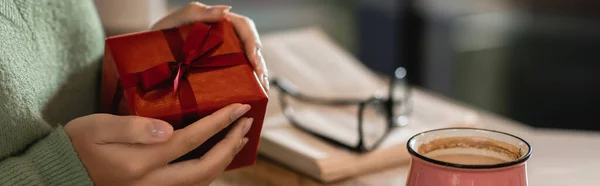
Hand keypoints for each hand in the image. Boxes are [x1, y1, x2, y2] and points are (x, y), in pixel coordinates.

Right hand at [65, 103, 252, 185]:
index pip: (191, 141)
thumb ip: (132, 127)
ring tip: (239, 138)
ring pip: (201, 181)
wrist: (62, 175)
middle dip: (231, 146)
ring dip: (224, 159)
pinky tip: (217, 155)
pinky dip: (210, 169)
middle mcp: (151, 183)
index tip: (239, 108)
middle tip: (247, 124)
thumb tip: (167, 128)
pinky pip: (191, 185)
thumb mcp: (97, 127)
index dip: (219, 124)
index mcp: (139, 163)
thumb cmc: (78, 144)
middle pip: (205, 168)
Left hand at [151, 2, 268, 91]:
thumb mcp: (171, 24)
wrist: (139, 63)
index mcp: (216, 24)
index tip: (254, 61)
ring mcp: (220, 56)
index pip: (243, 28)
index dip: (253, 43)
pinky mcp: (217, 73)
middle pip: (250, 47)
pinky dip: (246, 85)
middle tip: (260, 80)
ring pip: (247, 62)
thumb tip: (226, 9)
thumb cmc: (154, 40)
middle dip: (259, 63)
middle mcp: (222, 39)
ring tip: (261, 90)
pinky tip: (250, 96)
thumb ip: (195, 13)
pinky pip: (236, 76)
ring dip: (257, 75)